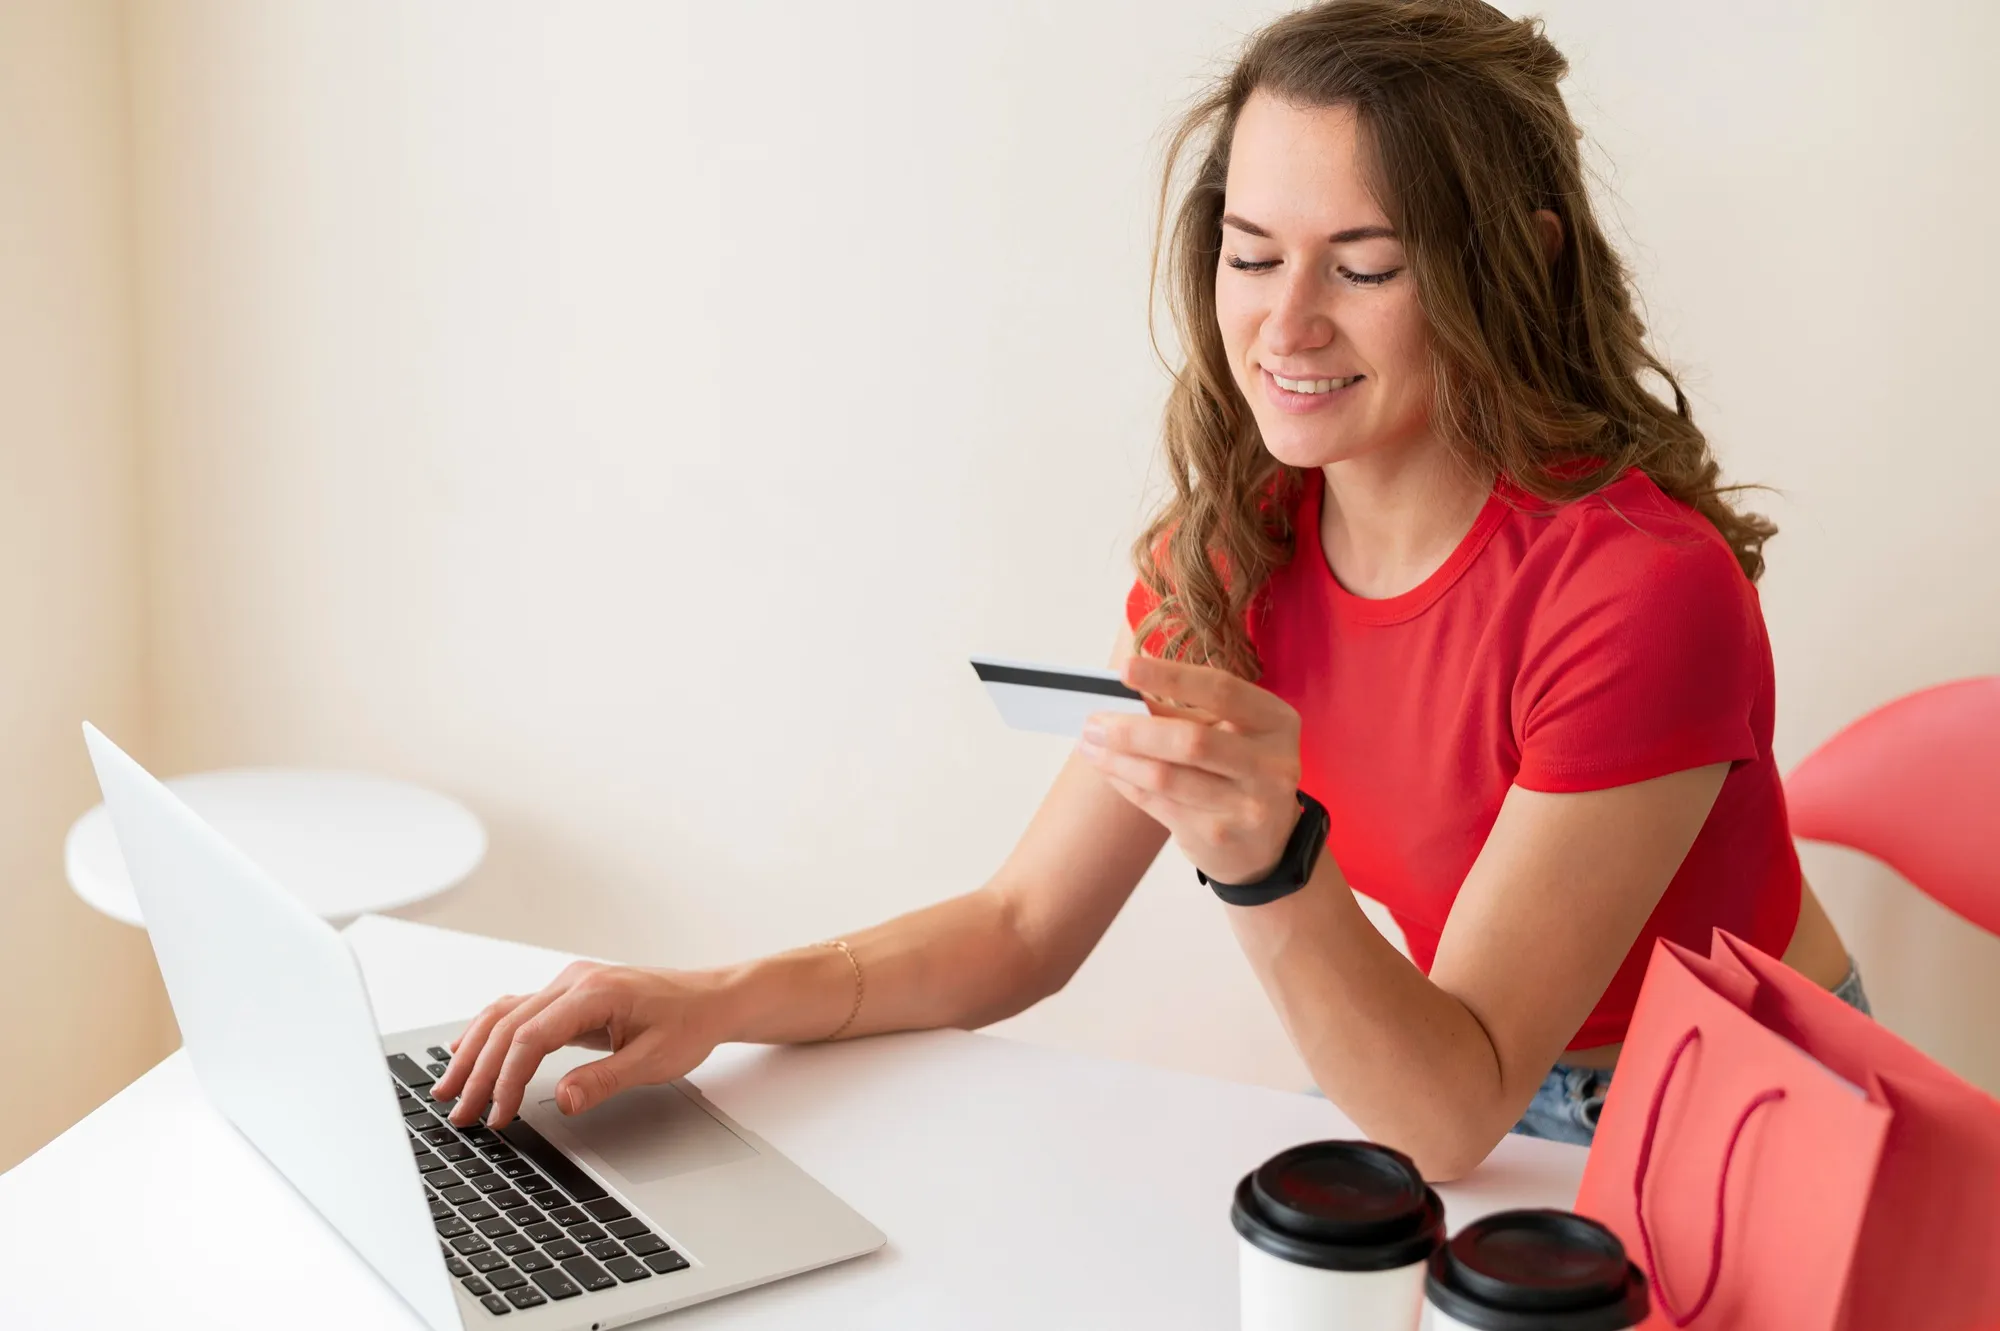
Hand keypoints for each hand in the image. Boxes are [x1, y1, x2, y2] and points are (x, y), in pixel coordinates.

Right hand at [430, 961, 732, 1129]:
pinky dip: (489, 1033)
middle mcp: (573, 981)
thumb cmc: (689, 1024)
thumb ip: (605, 1080)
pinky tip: (466, 1051)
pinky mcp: (569, 994)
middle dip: (478, 1072)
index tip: (497, 1114)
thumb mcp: (654, 1061)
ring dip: (474, 1050)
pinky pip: (518, 1011)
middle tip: (458, 1112)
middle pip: (507, 1025)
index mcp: (594, 993)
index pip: (530, 1037)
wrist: (711, 999)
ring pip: (504, 1014)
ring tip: (448, 1087)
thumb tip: (563, 1100)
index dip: (507, 1079)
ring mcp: (569, 984)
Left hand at [1078, 653, 1303, 884]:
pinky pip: (1158, 804)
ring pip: (1167, 777)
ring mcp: (1247, 806)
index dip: (1171, 676)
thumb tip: (1126, 690)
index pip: (1221, 690)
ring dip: (1119, 759)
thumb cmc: (1241, 771)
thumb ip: (1187, 711)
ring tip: (1089, 744)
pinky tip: (1108, 769)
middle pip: (1191, 741)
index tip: (1125, 667)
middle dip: (1133, 730)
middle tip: (1094, 722)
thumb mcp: (1231, 733)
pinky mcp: (1218, 836)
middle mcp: (1271, 764)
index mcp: (1276, 722)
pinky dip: (1126, 783)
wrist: (1267, 844)